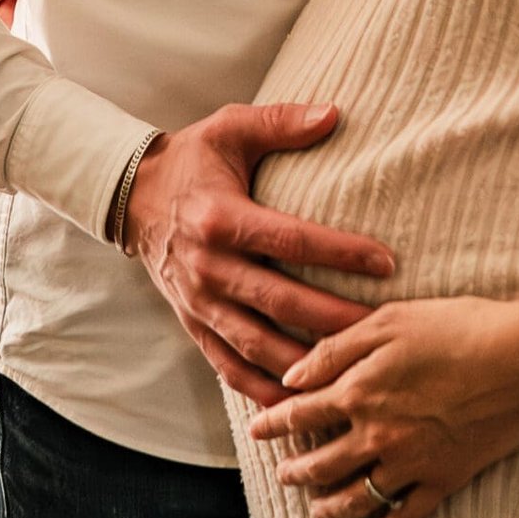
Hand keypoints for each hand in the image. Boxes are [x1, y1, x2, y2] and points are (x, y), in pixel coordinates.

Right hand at [122, 107, 396, 410]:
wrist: (132, 195)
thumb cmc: (193, 158)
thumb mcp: (231, 127)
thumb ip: (281, 121)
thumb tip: (334, 113)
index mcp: (221, 218)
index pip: (291, 240)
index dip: (340, 253)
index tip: (386, 262)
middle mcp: (209, 266)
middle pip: (281, 302)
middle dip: (334, 319)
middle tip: (382, 328)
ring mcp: (198, 302)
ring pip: (257, 345)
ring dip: (304, 363)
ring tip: (351, 373)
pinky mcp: (193, 324)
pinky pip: (228, 367)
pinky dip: (261, 390)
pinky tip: (297, 404)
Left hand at [246, 295, 518, 517]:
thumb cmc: (458, 326)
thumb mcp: (389, 320)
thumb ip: (336, 349)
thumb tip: (293, 376)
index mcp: (359, 391)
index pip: (301, 413)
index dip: (274, 423)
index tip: (256, 431)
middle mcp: (377, 435)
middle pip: (322, 463)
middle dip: (296, 472)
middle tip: (283, 476)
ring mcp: (411, 463)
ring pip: (357, 497)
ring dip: (330, 508)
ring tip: (317, 511)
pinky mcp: (445, 480)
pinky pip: (405, 517)